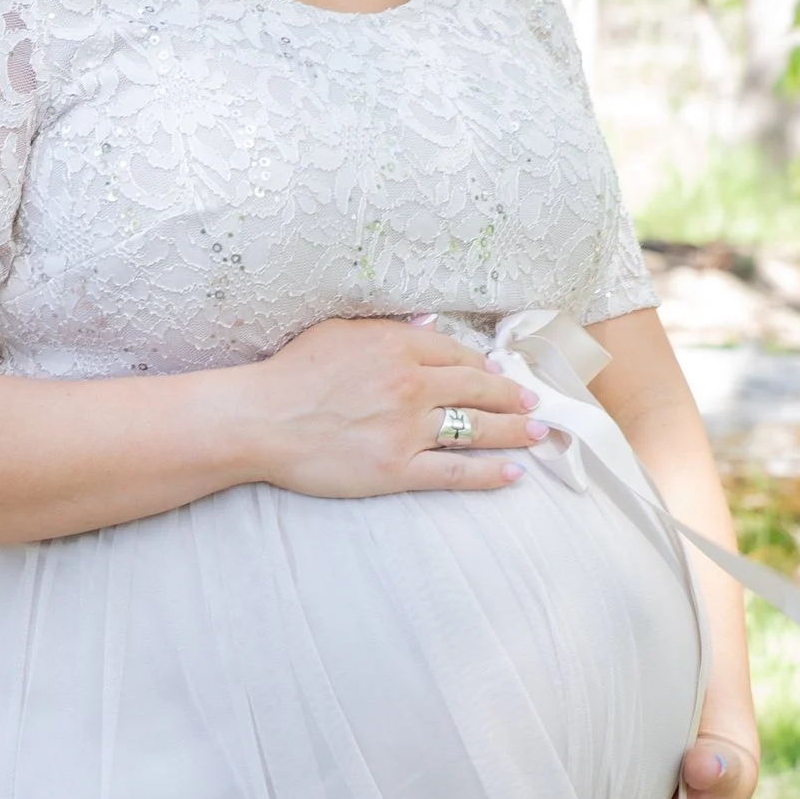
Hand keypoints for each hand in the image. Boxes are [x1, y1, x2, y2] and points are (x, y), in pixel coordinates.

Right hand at [242, 315, 541, 499]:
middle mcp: (411, 385)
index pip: (456, 354)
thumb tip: (427, 325)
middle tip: (534, 402)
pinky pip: (455, 470)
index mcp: (398, 347)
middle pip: (477, 389)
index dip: (483, 365)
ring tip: (538, 433)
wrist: (260, 420)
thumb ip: (386, 328)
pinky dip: (488, 473)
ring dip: (513, 431)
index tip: (498, 373)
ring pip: (475, 428)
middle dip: (511, 396)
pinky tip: (512, 473)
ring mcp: (407, 429)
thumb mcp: (337, 332)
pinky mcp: (397, 469)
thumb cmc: (291, 374)